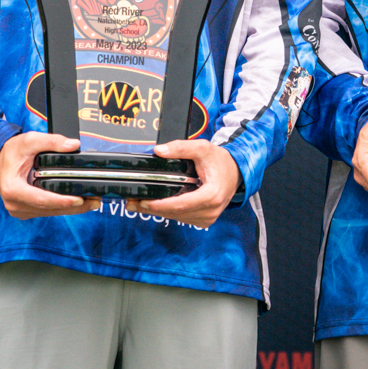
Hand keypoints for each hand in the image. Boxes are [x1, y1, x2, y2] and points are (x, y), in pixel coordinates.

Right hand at [0, 132, 100, 218]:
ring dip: (71, 209)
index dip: (62, 201)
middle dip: (74, 207)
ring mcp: (20, 209)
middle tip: (95, 201)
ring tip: (92, 201)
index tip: (79, 200)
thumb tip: (73, 145)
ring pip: (50, 213)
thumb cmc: (11, 152)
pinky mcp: (26, 210)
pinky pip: (47, 211)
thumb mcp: (30, 140)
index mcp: (13, 189)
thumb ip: (52, 141)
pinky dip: (62, 207)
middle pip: (49, 209)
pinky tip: (78, 203)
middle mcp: (15, 204)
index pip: (41, 200)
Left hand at [127, 140, 242, 228]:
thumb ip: (181, 148)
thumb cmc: (221, 162)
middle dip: (152, 208)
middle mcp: (210, 210)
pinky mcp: (204, 220)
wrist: (236, 172)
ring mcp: (208, 218)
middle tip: (131, 202)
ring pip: (177, 217)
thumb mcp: (203, 148)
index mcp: (211, 195)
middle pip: (175, 213)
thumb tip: (159, 151)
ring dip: (158, 211)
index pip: (181, 204)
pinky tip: (156, 205)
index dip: (160, 205)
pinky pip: (182, 218)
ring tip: (138, 203)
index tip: (143, 201)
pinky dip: (169, 211)